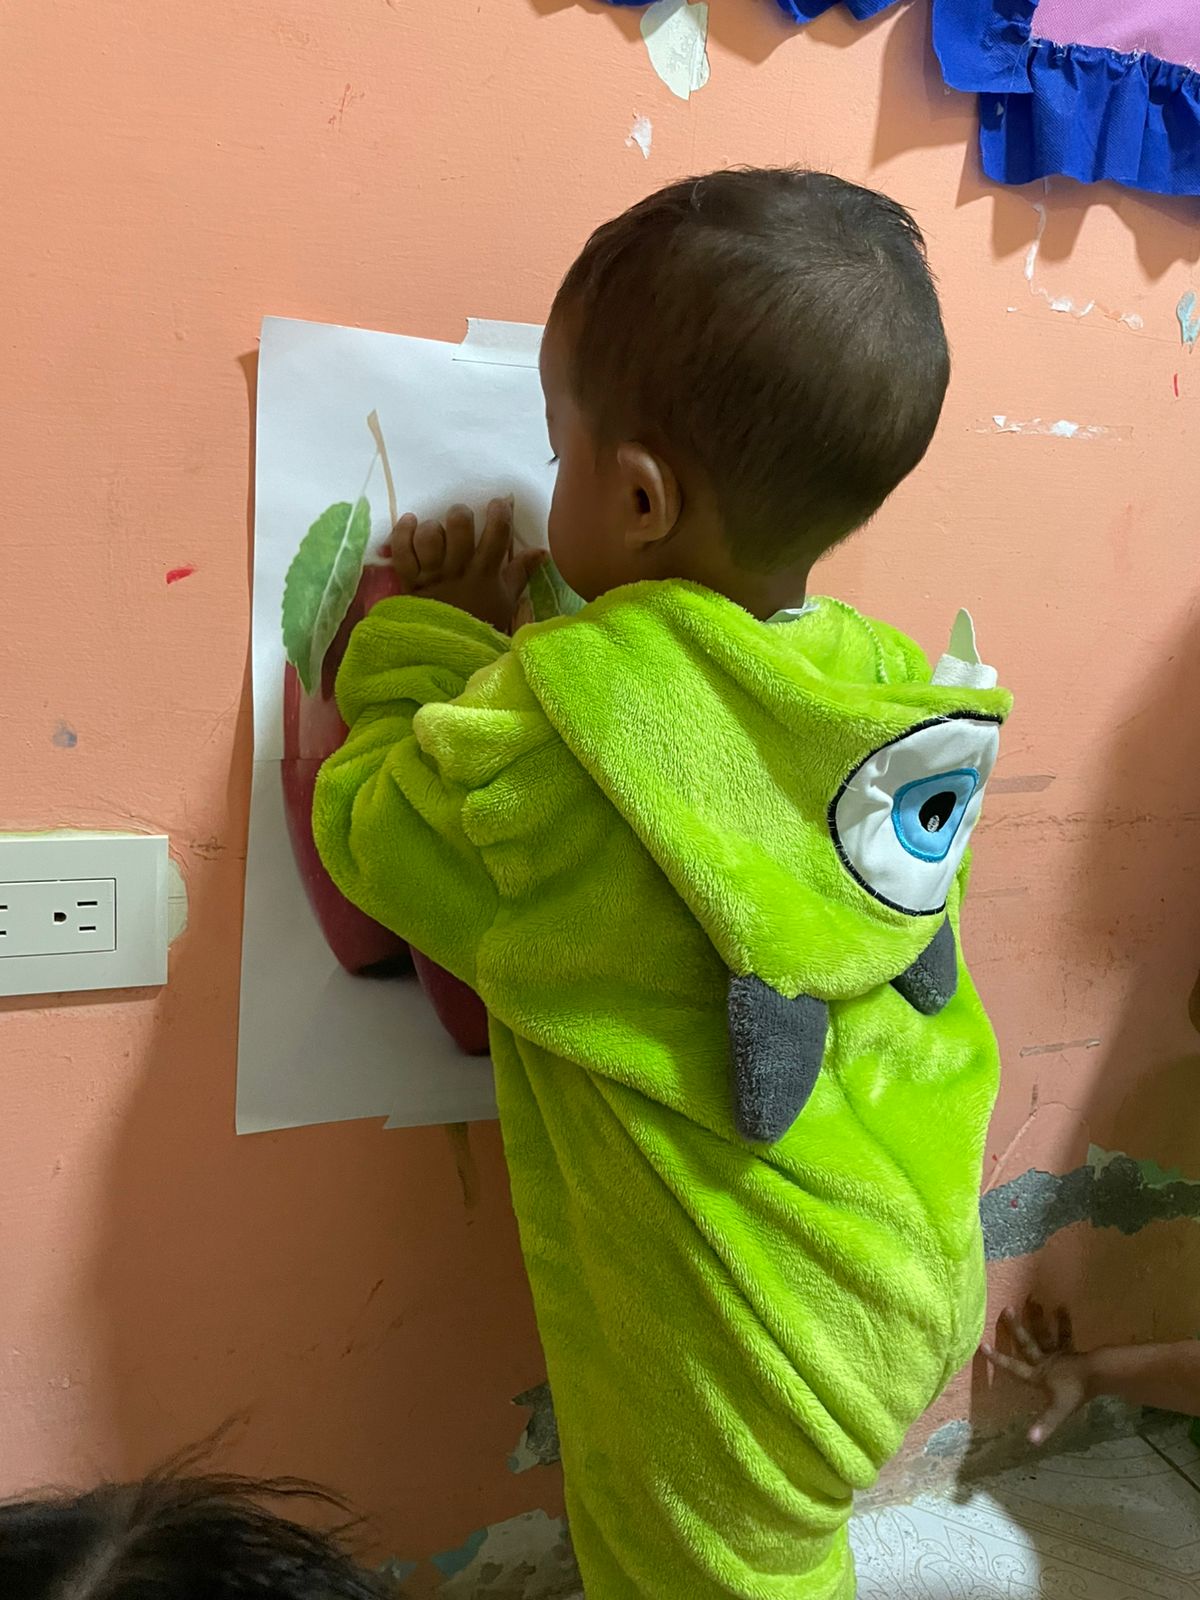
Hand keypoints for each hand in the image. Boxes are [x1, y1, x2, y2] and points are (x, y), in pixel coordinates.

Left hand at [388, 497, 544, 632]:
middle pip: (459, 526)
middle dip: (461, 515)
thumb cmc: (480, 622)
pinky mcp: (410, 581)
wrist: (449, 652)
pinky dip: (403, 532)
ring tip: (435, 531)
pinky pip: (402, 550)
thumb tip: (542, 550)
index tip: (498, 504)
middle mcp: (459, 570)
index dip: (500, 513)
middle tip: (461, 519)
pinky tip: (410, 522)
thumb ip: (521, 572)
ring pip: (429, 535)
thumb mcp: (506, 600)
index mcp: (486, 573)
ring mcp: (432, 575)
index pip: (498, 534)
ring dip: (432, 527)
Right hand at [981, 1302, 1091, 1445]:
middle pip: (1027, 1343)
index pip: (1014, 1367)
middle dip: (1016, 1328)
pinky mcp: (1072, 1352)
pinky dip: (1065, 1322)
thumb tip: (1030, 1440)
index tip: (983, 1345)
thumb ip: (1044, 1424)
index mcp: (1037, 1375)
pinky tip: (1062, 1306)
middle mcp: (1044, 1361)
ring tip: (1033, 1301)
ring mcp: (1058, 1355)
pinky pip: (1066, 1335)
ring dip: (1039, 1319)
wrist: (1096, 1375)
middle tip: (1007, 1309)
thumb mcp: (1058, 1411)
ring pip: (1045, 1334)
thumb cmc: (1074, 1393)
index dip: (999, 1358)